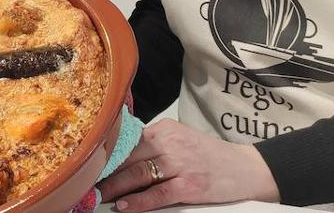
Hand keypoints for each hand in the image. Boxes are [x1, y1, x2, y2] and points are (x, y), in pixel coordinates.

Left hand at [98, 119, 278, 211]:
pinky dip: (138, 202)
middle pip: (128, 158)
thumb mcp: (181, 139)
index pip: (127, 142)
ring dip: (115, 188)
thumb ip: (154, 144)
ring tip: (99, 196)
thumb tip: (121, 156)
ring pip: (138, 175)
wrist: (246, 169)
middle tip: (87, 183)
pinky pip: (157, 194)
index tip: (90, 164)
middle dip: (106, 172)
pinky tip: (124, 206)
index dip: (107, 156)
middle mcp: (170, 143)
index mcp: (165, 129)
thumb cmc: (210, 156)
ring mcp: (180, 164)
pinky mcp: (189, 185)